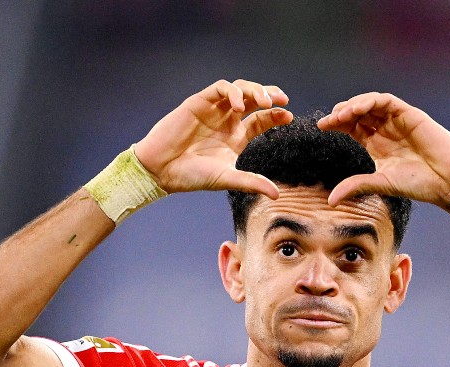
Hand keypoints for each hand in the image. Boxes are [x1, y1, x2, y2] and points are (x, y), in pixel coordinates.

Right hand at [133, 79, 291, 198]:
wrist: (161, 170)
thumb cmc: (191, 176)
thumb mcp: (227, 179)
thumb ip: (251, 183)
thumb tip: (277, 195)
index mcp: (235, 137)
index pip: (260, 120)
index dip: (275, 115)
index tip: (288, 116)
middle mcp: (226, 121)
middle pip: (253, 100)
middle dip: (269, 96)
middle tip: (282, 99)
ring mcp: (213, 110)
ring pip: (239, 89)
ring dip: (254, 91)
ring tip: (264, 101)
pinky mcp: (199, 102)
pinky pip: (220, 89)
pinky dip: (232, 92)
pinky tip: (239, 105)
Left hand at [317, 92, 449, 208]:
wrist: (447, 182)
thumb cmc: (418, 184)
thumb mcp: (380, 183)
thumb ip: (356, 185)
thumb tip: (330, 200)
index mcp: (377, 144)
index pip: (352, 127)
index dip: (336, 124)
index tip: (321, 127)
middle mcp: (386, 130)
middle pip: (358, 113)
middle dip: (341, 113)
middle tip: (329, 121)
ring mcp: (398, 121)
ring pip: (371, 103)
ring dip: (354, 105)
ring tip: (341, 114)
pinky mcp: (410, 115)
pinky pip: (387, 102)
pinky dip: (371, 101)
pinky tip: (359, 109)